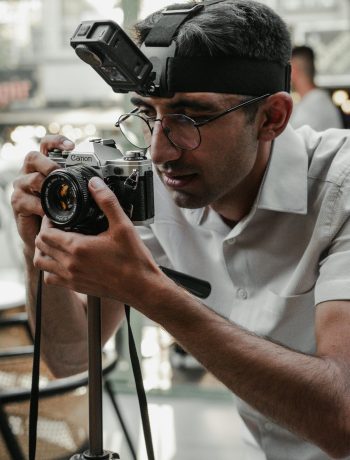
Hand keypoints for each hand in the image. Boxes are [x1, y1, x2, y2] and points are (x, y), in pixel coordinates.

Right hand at [11, 135, 74, 254]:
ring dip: (46, 185)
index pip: (46, 145)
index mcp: (44, 166)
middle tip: (61, 173)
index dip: (57, 142)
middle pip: (33, 157)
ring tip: (58, 193)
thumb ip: (79, 186)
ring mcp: (23, 187)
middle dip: (49, 164)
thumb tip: (101, 183)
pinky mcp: (18, 202)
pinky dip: (40, 206)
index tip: (71, 146)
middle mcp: (31, 172)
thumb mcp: (70, 195)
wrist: (46, 236)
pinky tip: (50, 211)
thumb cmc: (60, 212)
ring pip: (31, 178)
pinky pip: (26, 200)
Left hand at [34, 177, 166, 306]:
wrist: (141, 287)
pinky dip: (51, 268)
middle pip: (40, 246)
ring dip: (44, 251)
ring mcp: (71, 277)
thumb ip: (107, 202)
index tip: (57, 216)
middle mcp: (70, 264)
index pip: (45, 233)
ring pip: (42, 263)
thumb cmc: (134, 260)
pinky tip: (65, 260)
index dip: (47, 221)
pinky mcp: (76, 286)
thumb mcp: (123, 225)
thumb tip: (95, 184)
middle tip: (58, 226)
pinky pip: (51, 278)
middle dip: (45, 233)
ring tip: (57, 243)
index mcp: (78, 247)